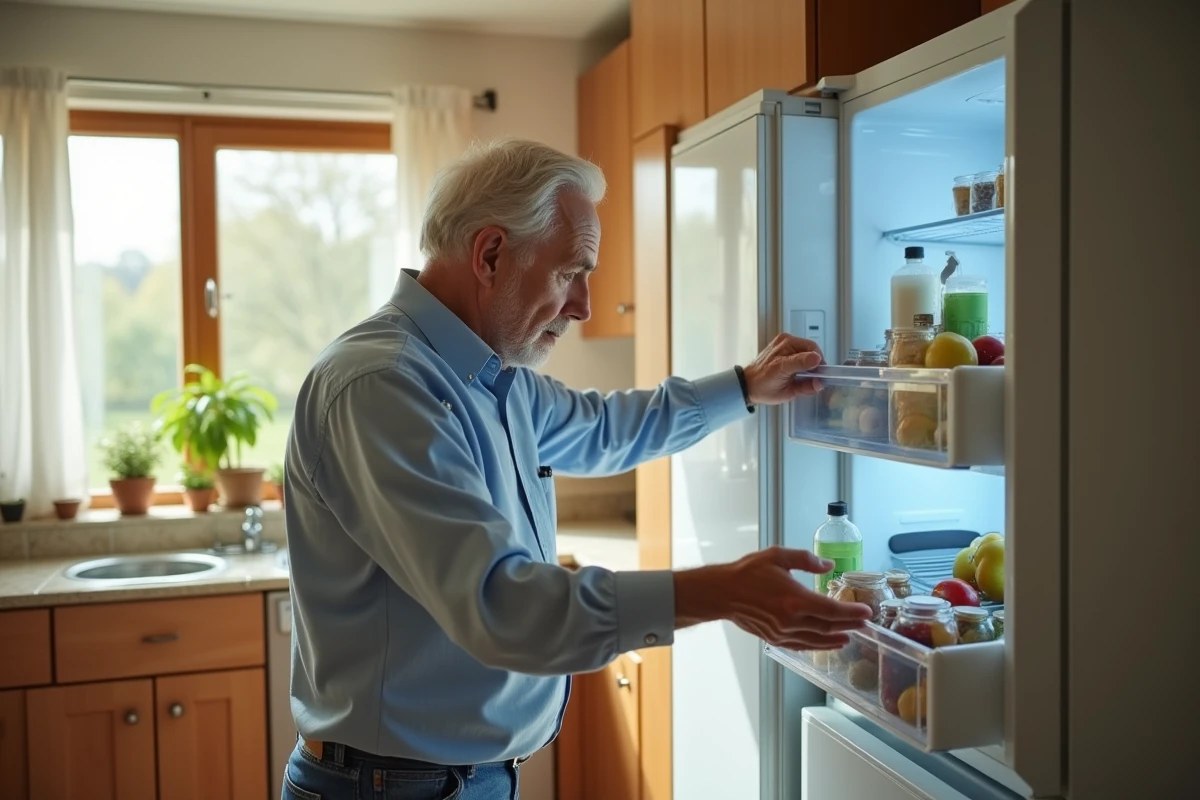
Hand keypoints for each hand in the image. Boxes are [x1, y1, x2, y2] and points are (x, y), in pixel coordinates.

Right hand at [675, 546, 872, 650]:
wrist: (722, 593)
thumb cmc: (748, 572)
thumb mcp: (778, 556)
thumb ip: (806, 560)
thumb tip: (828, 566)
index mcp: (794, 599)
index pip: (831, 610)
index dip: (852, 613)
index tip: (866, 612)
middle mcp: (791, 620)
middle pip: (828, 627)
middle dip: (849, 625)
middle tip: (864, 623)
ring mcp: (783, 633)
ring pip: (817, 640)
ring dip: (836, 638)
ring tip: (850, 635)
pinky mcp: (775, 639)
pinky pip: (802, 645)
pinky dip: (818, 645)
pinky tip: (827, 643)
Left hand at [742, 333, 824, 404]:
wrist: (748, 383)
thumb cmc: (764, 388)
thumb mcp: (786, 392)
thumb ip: (805, 387)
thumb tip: (820, 382)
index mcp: (785, 354)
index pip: (812, 355)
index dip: (819, 366)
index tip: (822, 376)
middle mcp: (784, 343)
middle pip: (812, 348)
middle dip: (816, 362)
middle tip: (815, 375)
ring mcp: (783, 339)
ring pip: (808, 346)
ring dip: (810, 358)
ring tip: (805, 372)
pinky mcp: (782, 340)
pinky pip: (801, 346)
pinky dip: (804, 355)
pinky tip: (798, 366)